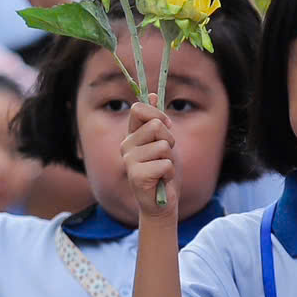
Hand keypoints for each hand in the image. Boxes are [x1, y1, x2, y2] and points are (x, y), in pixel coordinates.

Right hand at [120, 103, 179, 220]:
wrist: (162, 202)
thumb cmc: (164, 171)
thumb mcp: (164, 141)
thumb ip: (157, 120)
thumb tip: (152, 94)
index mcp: (132, 134)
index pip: (138, 109)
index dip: (157, 114)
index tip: (166, 126)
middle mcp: (126, 145)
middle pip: (155, 125)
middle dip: (170, 140)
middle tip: (165, 155)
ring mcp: (129, 160)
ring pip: (163, 146)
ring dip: (170, 159)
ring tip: (163, 170)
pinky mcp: (136, 176)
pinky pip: (165, 164)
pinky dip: (170, 173)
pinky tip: (162, 181)